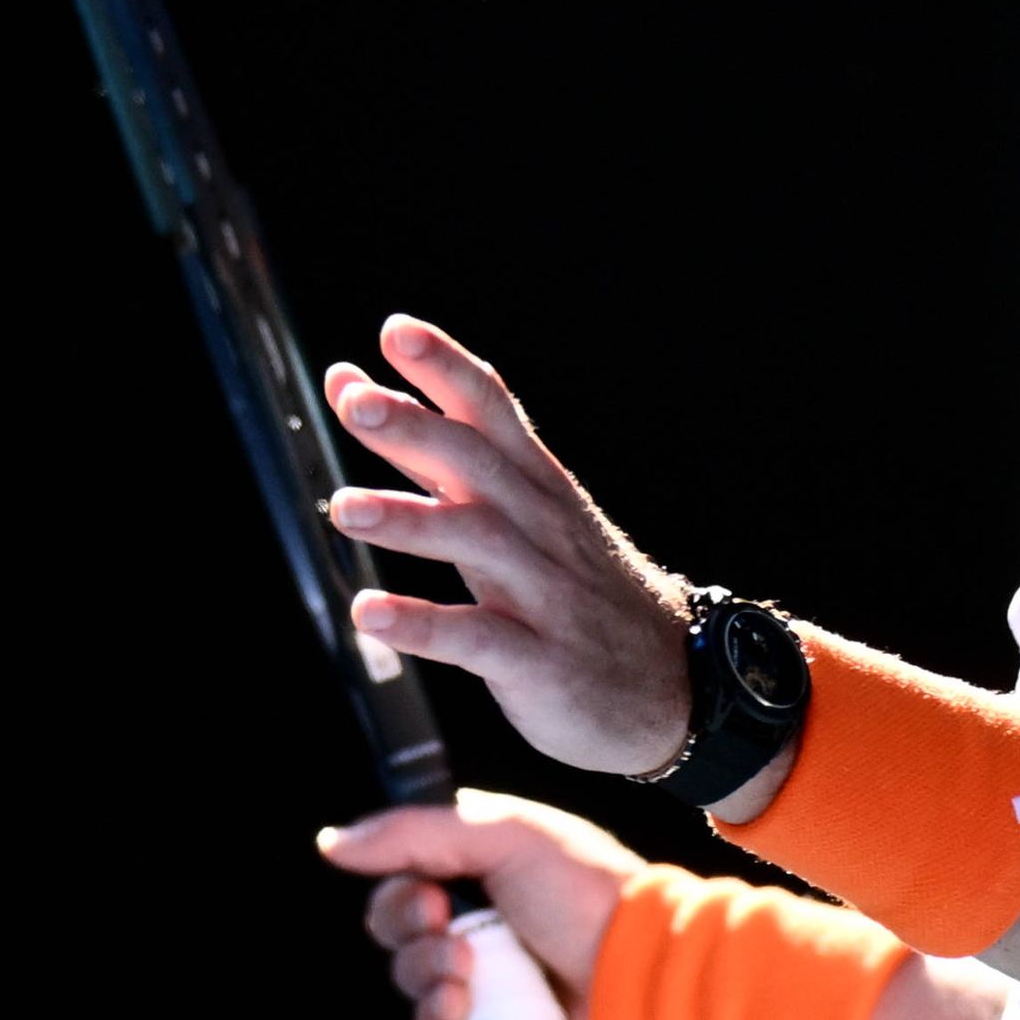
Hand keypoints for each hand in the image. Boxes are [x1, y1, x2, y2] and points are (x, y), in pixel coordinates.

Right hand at [315, 788, 644, 1019]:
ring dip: (428, 974)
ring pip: (409, 981)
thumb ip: (415, 832)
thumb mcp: (506, 836)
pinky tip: (467, 1007)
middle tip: (449, 925)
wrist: (642, 974)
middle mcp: (476, 924)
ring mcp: (484, 982)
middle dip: (410, 929)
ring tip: (471, 972)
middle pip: (394, 930)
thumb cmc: (586, 893)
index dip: (399, 885)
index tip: (431, 890)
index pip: (400, 876)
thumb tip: (332, 842)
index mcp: (477, 869)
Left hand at [320, 317, 691, 775]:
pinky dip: (421, 623)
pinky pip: (477, 638)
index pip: (491, 412)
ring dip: (409, 519)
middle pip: (478, 464)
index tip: (396, 330)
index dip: (446, 368)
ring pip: (476, 542)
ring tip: (342, 506)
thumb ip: (433, 455)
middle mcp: (540, 528)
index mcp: (536, 487)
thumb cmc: (577, 589)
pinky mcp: (538, 660)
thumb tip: (353, 387)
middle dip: (416, 428)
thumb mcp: (521, 512)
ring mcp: (544, 594)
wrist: (677, 689)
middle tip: (356, 401)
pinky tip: (370, 613)